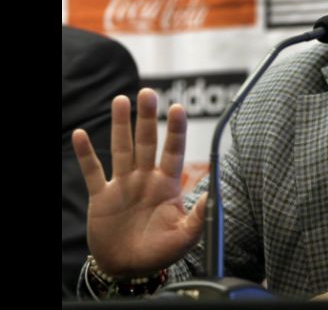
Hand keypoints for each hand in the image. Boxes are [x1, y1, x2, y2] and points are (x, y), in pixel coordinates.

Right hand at [72, 88, 206, 276]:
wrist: (129, 269)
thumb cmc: (160, 252)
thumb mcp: (184, 237)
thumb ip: (199, 216)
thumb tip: (211, 194)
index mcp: (167, 185)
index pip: (173, 151)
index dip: (175, 130)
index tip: (177, 107)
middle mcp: (145, 179)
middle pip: (147, 142)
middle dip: (147, 118)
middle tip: (148, 92)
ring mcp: (122, 186)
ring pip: (121, 149)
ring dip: (121, 125)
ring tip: (121, 100)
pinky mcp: (101, 197)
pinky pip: (92, 172)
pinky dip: (86, 154)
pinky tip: (81, 134)